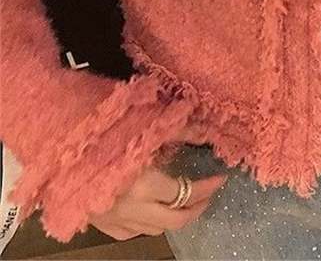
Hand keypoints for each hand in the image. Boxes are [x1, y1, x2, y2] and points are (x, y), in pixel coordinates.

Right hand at [89, 130, 226, 239]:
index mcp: (146, 185)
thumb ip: (181, 130)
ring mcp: (115, 220)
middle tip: (208, 193)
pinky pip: (130, 232)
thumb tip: (208, 132)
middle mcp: (132, 209)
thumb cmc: (106, 132)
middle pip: (176, 220)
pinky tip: (152, 209)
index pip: (187, 193)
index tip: (221, 177)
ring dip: (174, 216)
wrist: (61, 147)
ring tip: (184, 199)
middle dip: (197, 207)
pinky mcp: (100, 224)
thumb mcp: (148, 126)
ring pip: (155, 229)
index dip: (208, 186)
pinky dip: (148, 223)